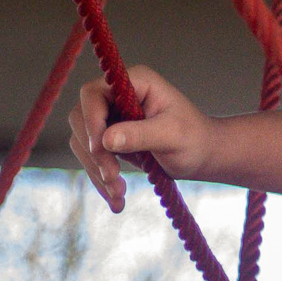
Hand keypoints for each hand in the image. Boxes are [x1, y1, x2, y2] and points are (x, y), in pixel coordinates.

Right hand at [66, 64, 212, 212]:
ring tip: (119, 193)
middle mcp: (117, 94)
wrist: (201, 155)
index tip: (100, 147)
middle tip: (113, 177)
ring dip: (95, 170)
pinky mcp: (107, 138)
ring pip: (82, 141)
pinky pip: (91, 157)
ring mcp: (110, 116)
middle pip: (81, 118)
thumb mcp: (172, 135)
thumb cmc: (194, 138)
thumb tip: (106, 139)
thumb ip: (141, 134)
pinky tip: (116, 199)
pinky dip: (99, 178)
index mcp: (135, 82)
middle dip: (94, 151)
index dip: (91, 119)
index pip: (94, 93)